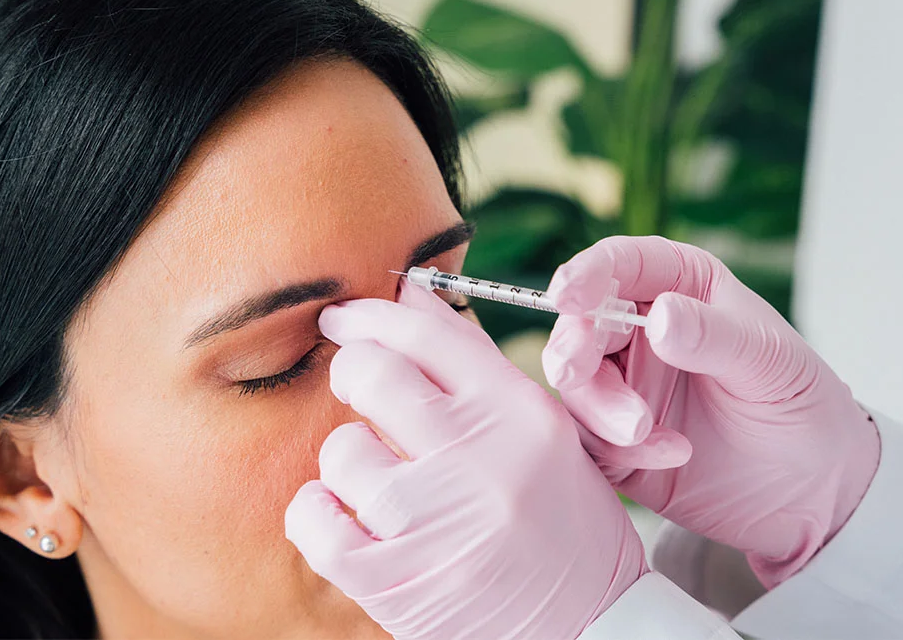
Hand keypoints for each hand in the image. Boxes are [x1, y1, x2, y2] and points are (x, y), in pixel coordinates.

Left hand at [285, 281, 645, 639]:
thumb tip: (407, 295)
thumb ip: (474, 364)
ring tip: (380, 481)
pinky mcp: (395, 582)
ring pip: (340, 451)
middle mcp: (478, 460)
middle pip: (371, 374)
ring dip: (350, 461)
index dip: (372, 314)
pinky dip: (315, 512)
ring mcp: (434, 523)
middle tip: (357, 385)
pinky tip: (341, 515)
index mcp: (520, 414)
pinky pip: (312, 520)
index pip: (426, 334)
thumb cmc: (562, 521)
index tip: (344, 317)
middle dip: (351, 371)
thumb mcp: (542, 433)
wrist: (589, 628)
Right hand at [542, 235, 879, 587]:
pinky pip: (588, 439)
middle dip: (573, 347)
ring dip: (599, 406)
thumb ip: (714, 337)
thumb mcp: (772, 364)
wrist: (816, 492)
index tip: (568, 295)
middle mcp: (641, 331)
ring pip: (575, 383)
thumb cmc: (803, 407)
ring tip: (643, 431)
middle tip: (576, 371)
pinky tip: (672, 455)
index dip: (586, 273)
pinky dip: (617, 449)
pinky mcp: (615, 441)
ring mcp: (625, 386)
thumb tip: (659, 317)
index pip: (621, 265)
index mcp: (680, 289)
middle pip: (580, 324)